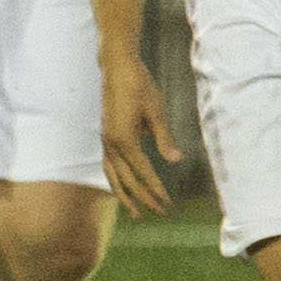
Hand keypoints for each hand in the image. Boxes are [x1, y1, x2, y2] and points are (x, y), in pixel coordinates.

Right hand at [100, 53, 184, 215]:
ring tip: (133, 211)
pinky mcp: (105, 135)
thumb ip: (164, 139)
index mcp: (124, 139)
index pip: (142, 171)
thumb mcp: (157, 112)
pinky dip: (115, 179)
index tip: (167, 202)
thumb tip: (174, 160)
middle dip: (142, 197)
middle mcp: (111, 143)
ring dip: (123, 194)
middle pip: (126, 179)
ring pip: (112, 175)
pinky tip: (123, 185)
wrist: (118, 68)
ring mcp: (105, 140)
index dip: (155, 187)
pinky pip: (109, 165)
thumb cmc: (139, 87)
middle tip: (158, 211)